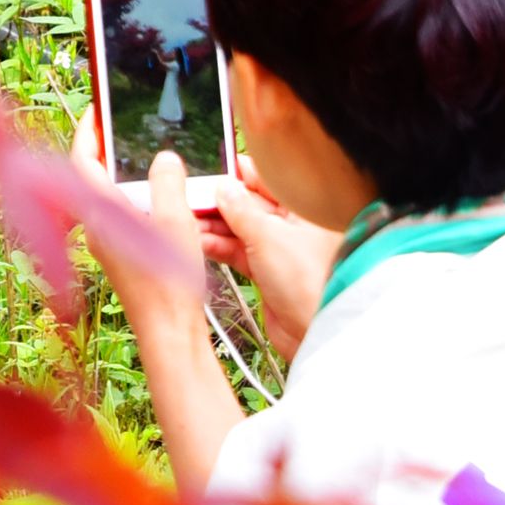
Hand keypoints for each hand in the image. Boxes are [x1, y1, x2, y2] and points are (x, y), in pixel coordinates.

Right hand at [201, 153, 341, 359]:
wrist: (317, 331)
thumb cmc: (309, 281)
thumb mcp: (268, 236)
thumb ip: (241, 209)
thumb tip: (223, 187)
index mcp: (300, 207)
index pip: (264, 180)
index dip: (236, 175)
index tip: (209, 173)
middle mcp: (290, 225)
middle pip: (247, 204)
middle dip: (218, 201)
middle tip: (188, 198)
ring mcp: (277, 249)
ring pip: (238, 228)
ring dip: (213, 225)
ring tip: (186, 221)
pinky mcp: (266, 272)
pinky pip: (237, 251)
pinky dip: (218, 247)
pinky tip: (197, 242)